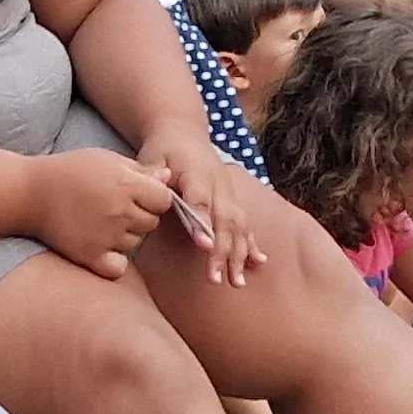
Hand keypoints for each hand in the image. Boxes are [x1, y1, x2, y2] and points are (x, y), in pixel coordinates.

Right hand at [28, 146, 174, 277]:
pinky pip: (118, 267)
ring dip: (125, 235)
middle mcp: (119, 211)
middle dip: (141, 216)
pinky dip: (114, 261)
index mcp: (125, 184)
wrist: (29, 192)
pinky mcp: (90, 256)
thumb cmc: (70, 170)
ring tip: (101, 221)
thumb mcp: (107, 159)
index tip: (140, 195)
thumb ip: (140, 169)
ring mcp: (105, 235)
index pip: (164, 200)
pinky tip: (102, 247)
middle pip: (152, 223)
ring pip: (135, 243)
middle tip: (116, 208)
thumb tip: (169, 176)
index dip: (155, 198)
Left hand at [144, 130, 267, 284]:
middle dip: (222, 250)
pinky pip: (245, 223)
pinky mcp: (233, 200)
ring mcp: (229, 193)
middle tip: (214, 278)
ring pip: (238, 225)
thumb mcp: (152, 156)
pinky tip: (259, 263)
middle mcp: (219, 184)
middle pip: (224, 219)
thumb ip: (153, 174)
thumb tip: (157, 187)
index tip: (204, 246)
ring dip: (239, 254)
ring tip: (236, 281)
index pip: (201, 200)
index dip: (204, 223)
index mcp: (197, 173)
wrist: (183, 132)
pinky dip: (252, 243)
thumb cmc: (163, 148)